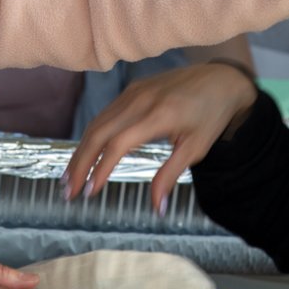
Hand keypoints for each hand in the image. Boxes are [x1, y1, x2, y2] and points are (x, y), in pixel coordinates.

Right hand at [63, 61, 258, 207]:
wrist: (220, 80)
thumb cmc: (211, 116)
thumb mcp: (196, 149)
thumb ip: (170, 176)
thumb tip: (157, 208)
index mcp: (159, 115)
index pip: (119, 143)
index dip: (101, 168)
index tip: (90, 192)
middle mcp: (141, 100)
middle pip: (98, 132)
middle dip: (80, 163)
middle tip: (68, 191)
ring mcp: (134, 92)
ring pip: (97, 122)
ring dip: (81, 151)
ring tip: (70, 178)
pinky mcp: (132, 90)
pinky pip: (105, 114)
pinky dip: (92, 136)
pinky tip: (86, 155)